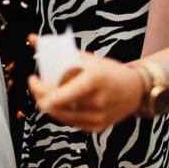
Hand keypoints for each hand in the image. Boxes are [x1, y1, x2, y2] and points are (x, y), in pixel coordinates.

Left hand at [27, 45, 143, 132]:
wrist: (136, 90)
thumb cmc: (109, 71)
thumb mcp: (87, 58)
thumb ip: (58, 50)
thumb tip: (32, 39)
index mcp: (93, 80)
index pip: (58, 95)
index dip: (39, 90)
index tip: (33, 79)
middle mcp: (96, 102)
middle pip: (55, 106)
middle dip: (40, 96)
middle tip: (37, 86)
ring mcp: (97, 118)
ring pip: (60, 116)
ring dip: (48, 105)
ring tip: (47, 92)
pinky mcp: (97, 128)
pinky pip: (71, 122)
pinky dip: (62, 112)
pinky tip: (61, 102)